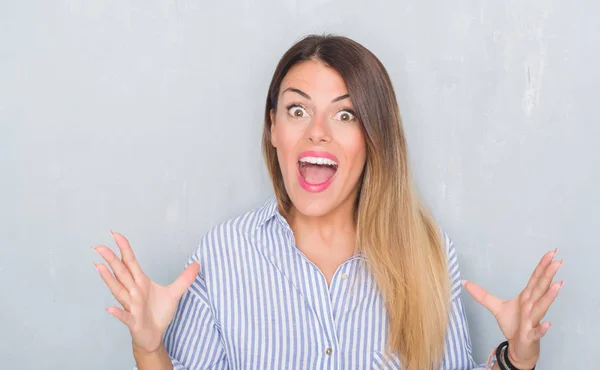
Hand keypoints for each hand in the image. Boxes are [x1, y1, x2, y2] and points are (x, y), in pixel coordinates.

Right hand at [93, 231, 199, 352]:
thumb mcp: (174, 293)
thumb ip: (185, 278)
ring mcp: (131, 306)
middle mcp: (133, 292)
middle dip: (111, 259)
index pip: (131, 262)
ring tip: (98, 266)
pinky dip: (117, 312)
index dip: (124, 248)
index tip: (115, 234)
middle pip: (121, 272)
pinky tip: (109, 308)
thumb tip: (198, 264)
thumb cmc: (159, 313)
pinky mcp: (133, 321)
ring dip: (108, 279)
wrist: (155, 336)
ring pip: (118, 290)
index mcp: (141, 282)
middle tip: (99, 246)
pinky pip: (124, 316)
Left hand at [462, 249, 563, 368]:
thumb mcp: (495, 307)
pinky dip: (542, 329)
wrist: (518, 347)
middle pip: (540, 288)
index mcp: (526, 298)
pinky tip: (548, 324)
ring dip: (550, 296)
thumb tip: (464, 282)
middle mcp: (531, 306)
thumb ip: (481, 294)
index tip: (550, 253)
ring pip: (542, 307)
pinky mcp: (531, 335)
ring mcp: (533, 321)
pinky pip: (537, 332)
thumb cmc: (513, 325)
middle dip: (549, 275)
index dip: (542, 266)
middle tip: (558, 261)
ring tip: (558, 284)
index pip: (535, 279)